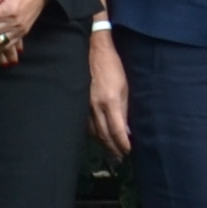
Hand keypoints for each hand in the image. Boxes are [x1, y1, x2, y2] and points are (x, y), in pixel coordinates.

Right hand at [87, 27, 132, 157]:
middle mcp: (96, 107)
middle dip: (112, 148)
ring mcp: (85, 105)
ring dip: (103, 143)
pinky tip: (98, 137)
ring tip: (111, 151)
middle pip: (104, 134)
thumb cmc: (111, 66)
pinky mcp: (78, 103)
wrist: (91, 50)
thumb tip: (127, 128)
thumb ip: (124, 108)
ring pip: (93, 132)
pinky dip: (93, 134)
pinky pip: (86, 124)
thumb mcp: (124, 86)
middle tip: (120, 157)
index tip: (128, 150)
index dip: (122, 143)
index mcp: (110, 101)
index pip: (116, 130)